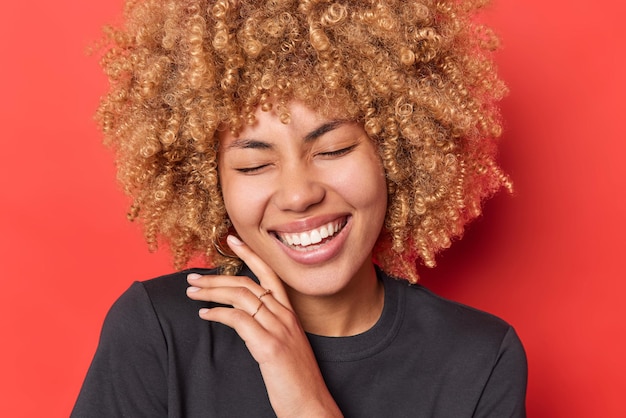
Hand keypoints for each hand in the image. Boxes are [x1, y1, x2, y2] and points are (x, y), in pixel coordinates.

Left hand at [186, 235, 342, 417]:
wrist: (311, 405)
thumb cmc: (295, 379)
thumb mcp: (285, 345)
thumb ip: (269, 327)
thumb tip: (243, 317)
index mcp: (290, 314)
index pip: (269, 274)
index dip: (251, 254)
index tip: (232, 240)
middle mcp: (285, 316)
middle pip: (248, 283)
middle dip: (217, 277)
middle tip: (193, 277)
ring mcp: (279, 329)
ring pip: (242, 296)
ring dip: (212, 292)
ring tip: (192, 293)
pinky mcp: (269, 346)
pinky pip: (239, 319)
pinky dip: (218, 313)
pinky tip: (205, 315)